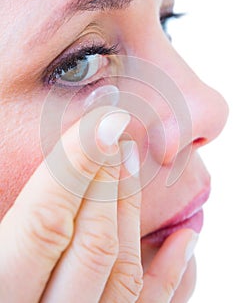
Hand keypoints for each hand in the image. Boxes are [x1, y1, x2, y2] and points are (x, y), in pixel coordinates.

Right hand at [0, 106, 197, 301]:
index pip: (44, 224)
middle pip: (91, 242)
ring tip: (134, 164)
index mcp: (0, 297)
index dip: (75, 169)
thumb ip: (8, 232)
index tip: (103, 123)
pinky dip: (176, 273)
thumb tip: (31, 180)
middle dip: (106, 181)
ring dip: (133, 212)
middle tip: (119, 135)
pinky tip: (186, 236)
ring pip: (123, 272)